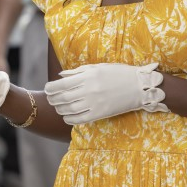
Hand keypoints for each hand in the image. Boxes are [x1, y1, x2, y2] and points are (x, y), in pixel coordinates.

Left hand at [44, 62, 168, 124]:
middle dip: (53, 99)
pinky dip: (70, 119)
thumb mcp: (97, 68)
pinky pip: (80, 119)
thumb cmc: (118, 73)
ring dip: (60, 109)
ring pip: (69, 110)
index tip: (47, 89)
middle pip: (62, 98)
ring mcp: (94, 103)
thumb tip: (60, 75)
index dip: (50, 88)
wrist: (139, 87)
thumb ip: (78, 72)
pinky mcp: (100, 114)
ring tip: (58, 107)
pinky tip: (67, 117)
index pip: (61, 84)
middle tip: (50, 99)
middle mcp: (89, 90)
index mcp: (87, 76)